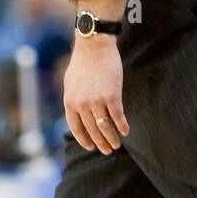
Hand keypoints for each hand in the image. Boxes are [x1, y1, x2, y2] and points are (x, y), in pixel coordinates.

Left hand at [63, 35, 128, 154]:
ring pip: (105, 127)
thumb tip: (76, 112)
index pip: (76, 128)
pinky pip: (117, 116)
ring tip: (116, 145)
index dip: (84, 140)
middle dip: (100, 143)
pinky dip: (122, 126)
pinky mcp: (112, 96)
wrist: (94, 47)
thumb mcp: (70, 82)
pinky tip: (126, 132)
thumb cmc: (83, 63)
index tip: (91, 147)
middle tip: (107, 151)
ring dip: (111, 138)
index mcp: (70, 102)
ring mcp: (96, 101)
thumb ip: (73, 99)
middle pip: (92, 130)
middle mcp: (82, 104)